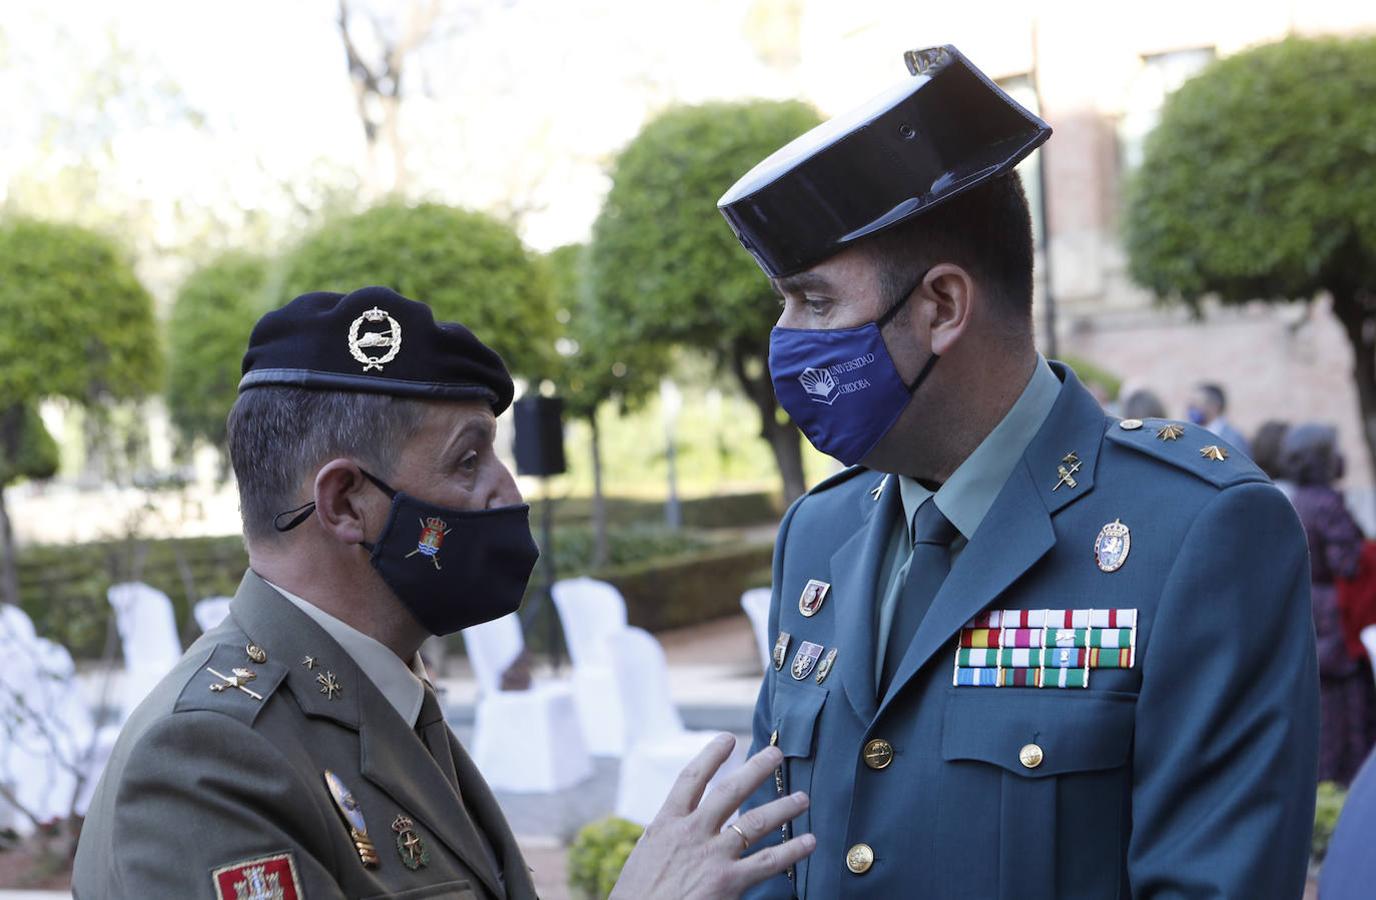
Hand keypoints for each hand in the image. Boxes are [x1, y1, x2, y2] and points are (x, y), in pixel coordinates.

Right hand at [610, 734, 814, 899]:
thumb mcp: (646, 856)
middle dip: (755, 769)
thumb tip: (680, 831)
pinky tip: (809, 842)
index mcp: (666, 823)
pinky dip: (792, 850)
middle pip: (730, 791)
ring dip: (783, 807)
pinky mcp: (728, 881)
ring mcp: (712, 855)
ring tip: (802, 798)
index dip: (710, 755)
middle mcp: (691, 832)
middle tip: (776, 754)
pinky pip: (768, 861)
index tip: (727, 738)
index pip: (691, 778)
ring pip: (756, 821)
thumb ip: (668, 839)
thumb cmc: (637, 896)